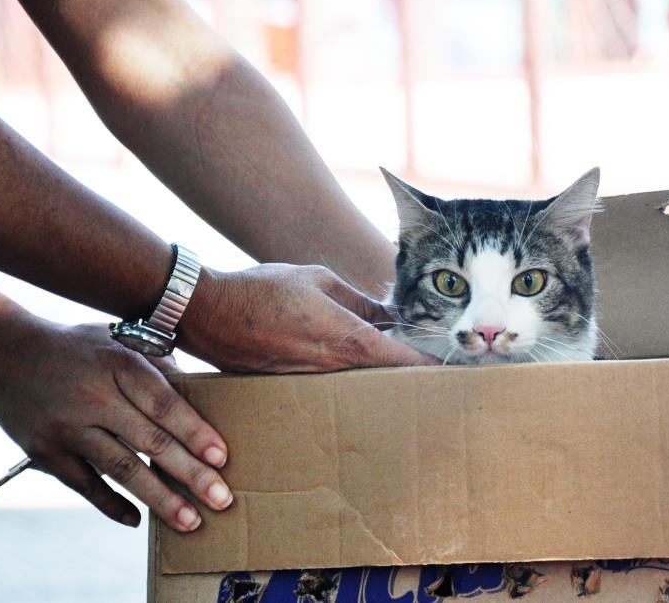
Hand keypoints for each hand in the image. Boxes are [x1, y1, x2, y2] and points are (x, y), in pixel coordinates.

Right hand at [0, 316, 230, 531]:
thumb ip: (154, 364)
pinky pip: (85, 486)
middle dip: (190, 474)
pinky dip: (111, 505)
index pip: (164, 403)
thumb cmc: (73, 347)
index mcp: (117, 365)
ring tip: (190, 520)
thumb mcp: (115, 338)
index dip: (195, 432)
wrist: (0, 353)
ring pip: (122, 470)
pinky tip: (137, 520)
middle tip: (221, 498)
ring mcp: (68, 428)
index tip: (222, 457)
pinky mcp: (46, 452)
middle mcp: (94, 398)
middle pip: (151, 442)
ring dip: (160, 499)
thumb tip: (196, 392)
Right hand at [177, 264, 438, 372]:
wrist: (207, 312)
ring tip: (402, 374)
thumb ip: (359, 301)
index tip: (461, 370)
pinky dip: (347, 380)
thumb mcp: (319, 280)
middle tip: (438, 374)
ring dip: (380, 379)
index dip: (436, 367)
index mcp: (347, 340)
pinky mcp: (292, 388)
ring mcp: (312, 383)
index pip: (406, 362)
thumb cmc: (263, 289)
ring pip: (360, 386)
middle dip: (413, 377)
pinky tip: (349, 369)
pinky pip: (331, 387)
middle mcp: (334, 370)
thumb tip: (388, 314)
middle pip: (387, 381)